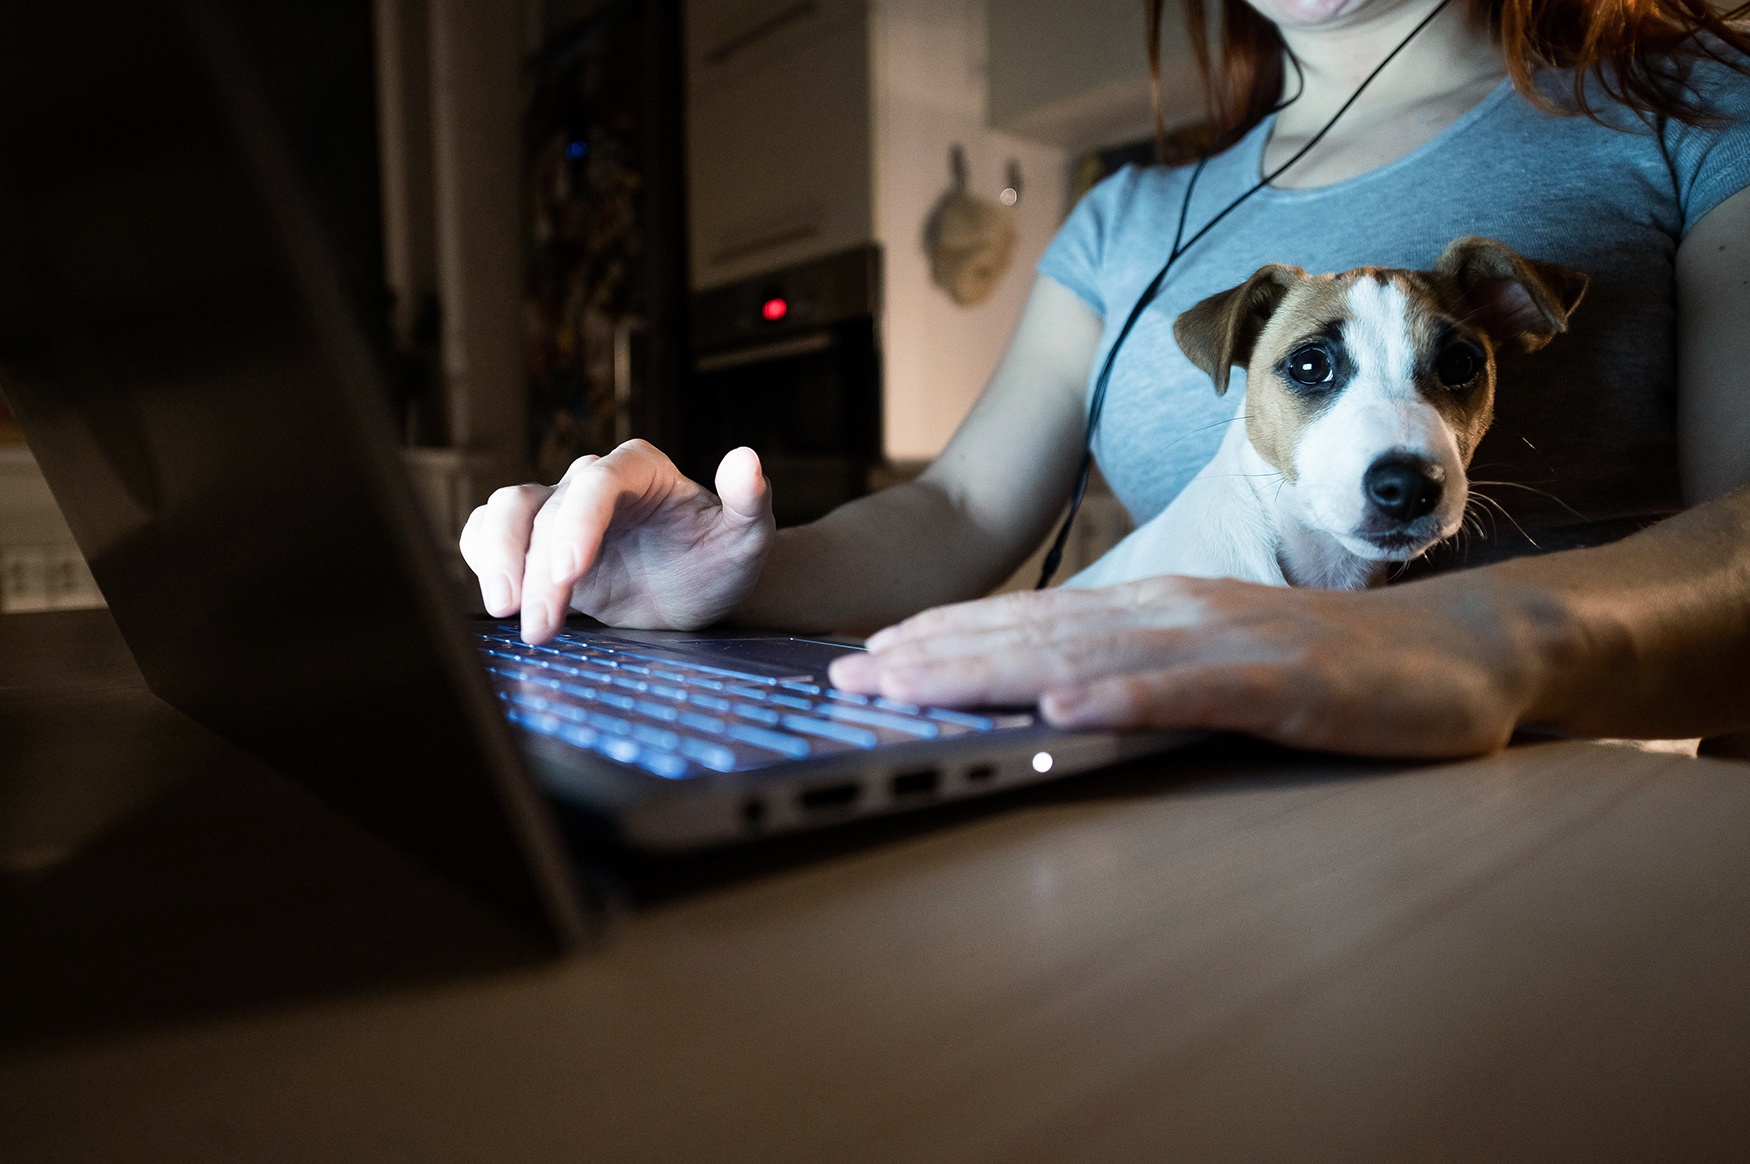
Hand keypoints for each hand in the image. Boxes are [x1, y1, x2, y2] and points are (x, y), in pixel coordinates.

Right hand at [459, 441, 775, 641]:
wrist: (700, 594)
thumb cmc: (722, 559)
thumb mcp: (748, 535)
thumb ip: (749, 499)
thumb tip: (746, 461)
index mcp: (641, 470)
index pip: (597, 482)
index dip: (576, 523)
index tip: (569, 571)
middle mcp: (594, 484)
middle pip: (544, 505)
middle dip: (533, 565)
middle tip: (538, 621)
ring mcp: (562, 513)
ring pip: (507, 511)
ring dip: (498, 559)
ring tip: (508, 611)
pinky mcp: (538, 545)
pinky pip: (491, 532)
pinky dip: (482, 556)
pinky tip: (496, 595)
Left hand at [827, 575, 1547, 757]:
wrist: (1463, 650)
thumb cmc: (1337, 666)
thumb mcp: (1218, 663)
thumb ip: (1144, 671)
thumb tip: (1057, 692)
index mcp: (1156, 607)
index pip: (1030, 621)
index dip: (945, 637)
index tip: (868, 656)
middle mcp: (1175, 610)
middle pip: (1034, 632)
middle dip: (934, 655)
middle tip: (848, 678)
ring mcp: (1226, 641)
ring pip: (1088, 653)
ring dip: (993, 670)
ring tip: (913, 686)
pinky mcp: (1283, 682)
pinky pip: (1189, 691)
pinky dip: (1122, 698)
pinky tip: (1063, 711)